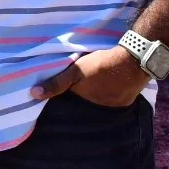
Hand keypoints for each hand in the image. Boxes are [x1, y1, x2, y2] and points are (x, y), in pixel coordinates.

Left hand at [32, 46, 149, 106]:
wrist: (134, 61)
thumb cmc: (101, 64)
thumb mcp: (76, 70)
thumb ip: (56, 82)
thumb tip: (34, 94)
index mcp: (85, 101)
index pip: (71, 103)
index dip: (66, 98)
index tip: (60, 96)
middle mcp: (99, 108)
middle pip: (85, 104)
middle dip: (81, 99)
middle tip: (78, 89)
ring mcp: (114, 106)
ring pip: (99, 103)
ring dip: (96, 97)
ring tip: (93, 88)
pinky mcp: (126, 102)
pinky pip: (113, 101)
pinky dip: (109, 96)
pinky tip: (108, 88)